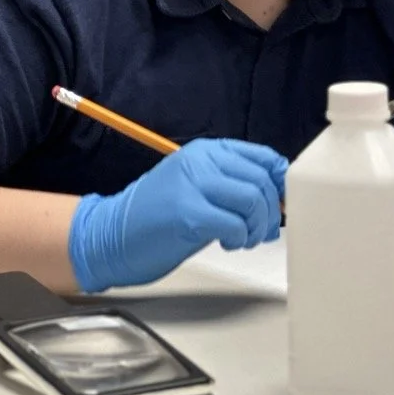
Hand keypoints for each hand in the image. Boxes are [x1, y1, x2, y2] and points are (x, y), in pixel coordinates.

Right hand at [68, 138, 287, 291]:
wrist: (109, 238)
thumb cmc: (159, 218)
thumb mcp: (200, 190)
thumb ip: (234, 186)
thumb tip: (279, 199)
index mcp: (207, 151)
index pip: (262, 156)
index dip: (281, 181)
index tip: (284, 202)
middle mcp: (201, 161)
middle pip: (260, 180)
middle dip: (271, 210)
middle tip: (264, 231)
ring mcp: (192, 184)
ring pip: (252, 199)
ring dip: (257, 226)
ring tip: (245, 239)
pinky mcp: (186, 212)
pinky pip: (234, 223)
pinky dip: (239, 237)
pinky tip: (229, 243)